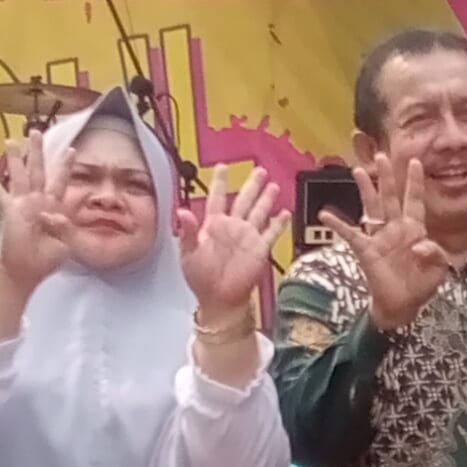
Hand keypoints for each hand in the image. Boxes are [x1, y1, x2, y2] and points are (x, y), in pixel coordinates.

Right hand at [0, 137, 74, 291]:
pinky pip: (0, 193)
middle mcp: (37, 201)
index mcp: (54, 207)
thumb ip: (65, 227)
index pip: (61, 182)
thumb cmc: (46, 260)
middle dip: (37, 151)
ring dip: (15, 158)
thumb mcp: (65, 243)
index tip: (71, 149)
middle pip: (38, 170)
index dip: (65, 166)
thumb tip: (51, 214)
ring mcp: (22, 204)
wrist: (26, 272)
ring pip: (19, 175)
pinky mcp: (9, 211)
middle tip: (36, 132)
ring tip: (11, 141)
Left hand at [174, 162, 289, 322]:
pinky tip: (285, 213)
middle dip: (251, 185)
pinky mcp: (260, 249)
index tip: (222, 166)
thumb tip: (181, 211)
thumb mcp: (188, 254)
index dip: (219, 182)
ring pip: (259, 212)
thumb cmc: (202, 279)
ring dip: (266, 199)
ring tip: (273, 185)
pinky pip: (271, 232)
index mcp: (213, 226)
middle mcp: (232, 228)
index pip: (216, 198)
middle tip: (259, 171)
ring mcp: (247, 237)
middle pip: (243, 200)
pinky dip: (279, 223)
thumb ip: (187, 232)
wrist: (220, 300)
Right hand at [343, 152, 456, 332]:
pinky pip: (350, 234)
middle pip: (390, 197)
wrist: (402, 305)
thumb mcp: (438, 269)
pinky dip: (338, 224)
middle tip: (382, 156)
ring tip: (358, 170)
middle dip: (386, 177)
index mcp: (414, 230)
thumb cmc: (421, 285)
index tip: (415, 161)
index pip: (415, 200)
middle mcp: (395, 229)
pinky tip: (326, 214)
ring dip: (366, 190)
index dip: (415, 182)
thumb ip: (435, 254)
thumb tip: (419, 244)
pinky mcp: (365, 250)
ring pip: (371, 208)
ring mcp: (379, 238)